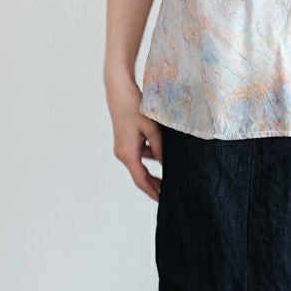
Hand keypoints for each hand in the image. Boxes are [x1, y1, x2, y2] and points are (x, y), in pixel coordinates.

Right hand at [106, 72, 162, 202]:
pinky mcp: (125, 140)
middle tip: (170, 190)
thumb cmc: (134, 107)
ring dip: (153, 168)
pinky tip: (162, 152)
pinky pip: (139, 153)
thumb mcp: (151, 128)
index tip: (163, 200)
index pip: (141, 180)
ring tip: (171, 171)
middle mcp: (122, 153)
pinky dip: (149, 155)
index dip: (152, 191)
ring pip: (140, 163)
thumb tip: (166, 163)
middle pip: (140, 175)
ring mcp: (122, 147)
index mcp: (127, 154)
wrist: (119, 91)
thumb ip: (159, 148)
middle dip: (154, 183)